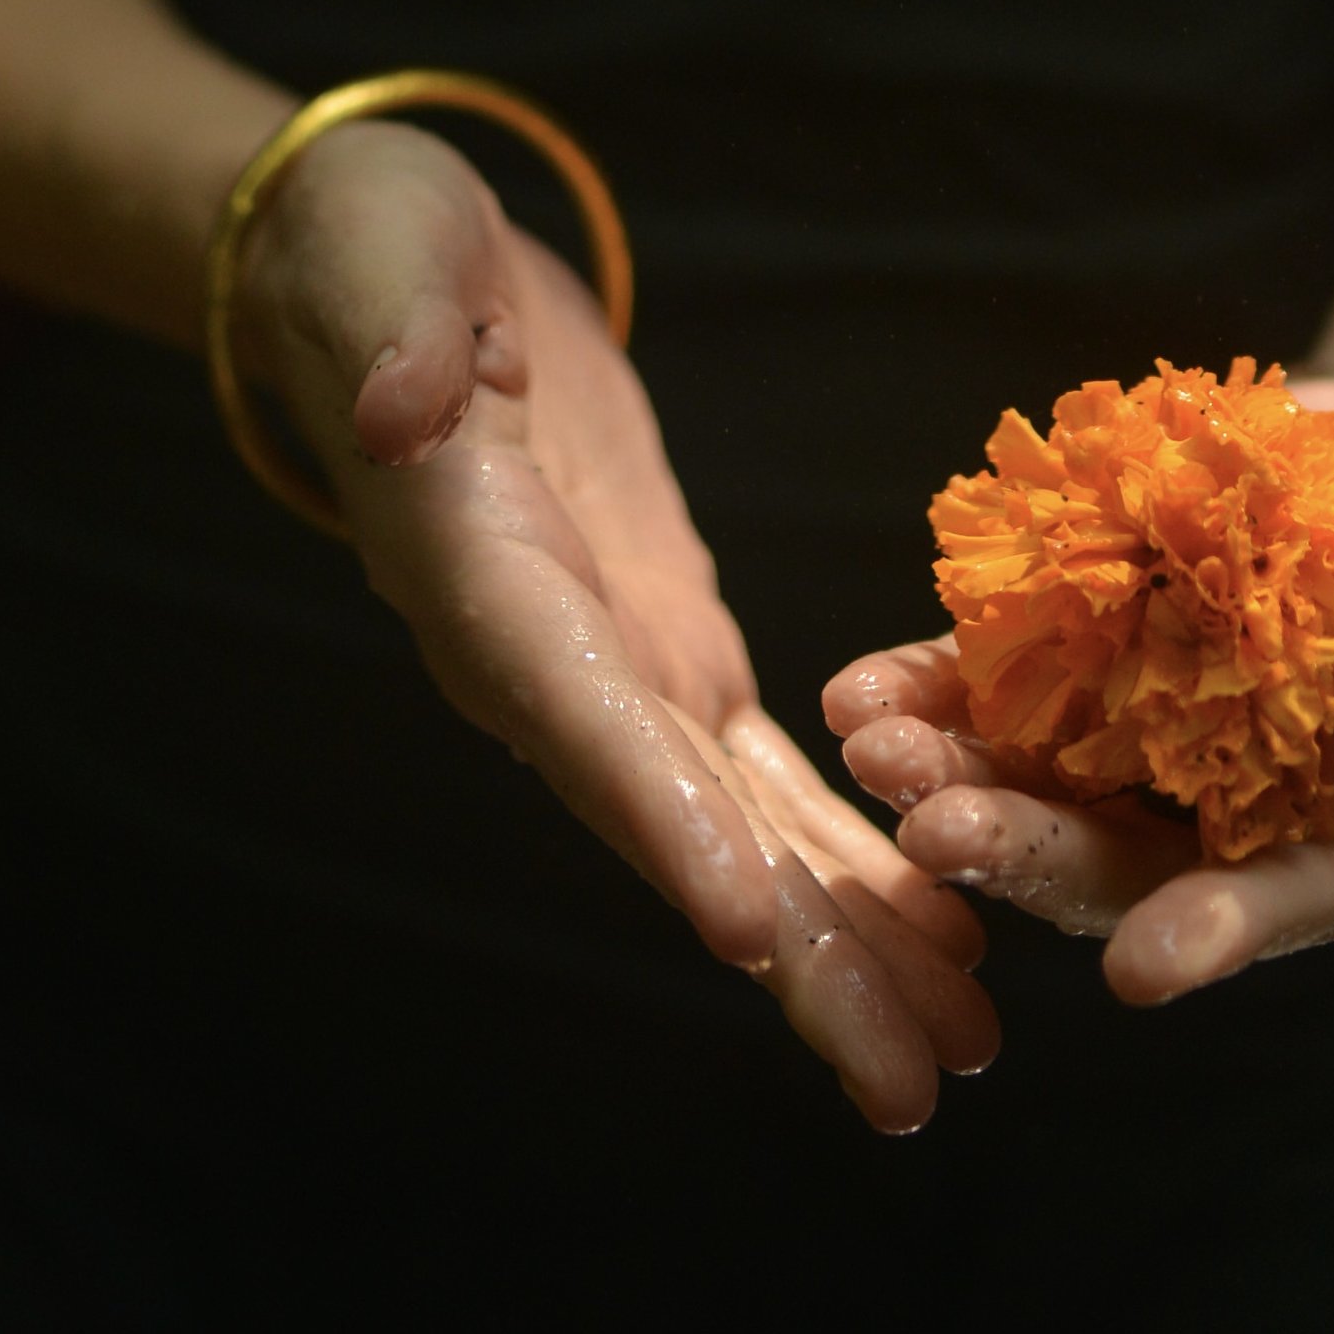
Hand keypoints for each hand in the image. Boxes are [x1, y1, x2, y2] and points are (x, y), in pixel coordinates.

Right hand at [238, 120, 995, 1128]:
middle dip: (795, 963)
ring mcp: (614, 675)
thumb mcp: (374, 243)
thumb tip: (396, 404)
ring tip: (959, 1054)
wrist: (403, 280)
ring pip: (740, 837)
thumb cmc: (375, 244)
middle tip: (910, 1089)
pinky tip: (943, 935)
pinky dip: (853, 858)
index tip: (745, 932)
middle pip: (679, 833)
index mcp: (482, 577)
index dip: (655, 819)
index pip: (572, 712)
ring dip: (847, 949)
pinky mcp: (672, 655)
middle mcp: (548, 666)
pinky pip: (770, 781)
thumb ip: (386, 327)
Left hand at [827, 375, 1333, 1004]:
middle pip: (1143, 853)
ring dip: (957, 779)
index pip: (1316, 888)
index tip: (1148, 970)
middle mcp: (1261, 796)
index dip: (1238, 926)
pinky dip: (936, 685)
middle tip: (934, 845)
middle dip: (1042, 861)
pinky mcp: (1106, 649)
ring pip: (1050, 784)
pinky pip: (1008, 686)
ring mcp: (1171, 731)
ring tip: (872, 751)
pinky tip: (860, 686)